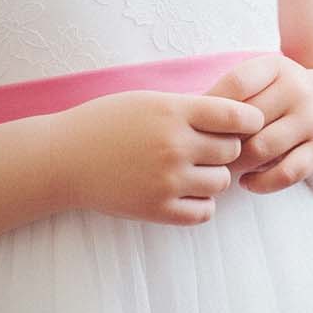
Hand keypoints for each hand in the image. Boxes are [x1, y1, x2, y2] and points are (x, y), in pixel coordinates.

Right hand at [49, 89, 262, 225]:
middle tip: (208, 147)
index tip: (245, 123)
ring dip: (213, 177)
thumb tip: (235, 116)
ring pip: (221, 182)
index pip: (236, 116)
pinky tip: (185, 192)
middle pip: (232, 150)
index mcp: (173, 112)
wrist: (64, 158)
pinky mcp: (156, 210)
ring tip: (192, 170)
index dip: (248, 119)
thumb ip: (189, 108)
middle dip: (225, 148)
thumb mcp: (149, 101)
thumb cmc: (106, 122)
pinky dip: (200, 203)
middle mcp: (174, 146)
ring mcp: (166, 180)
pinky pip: (203, 212)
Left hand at [206, 54, 312, 193]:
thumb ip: (233, 93)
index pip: (237, 83)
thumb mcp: (266, 79)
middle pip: (246, 121)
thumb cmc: (284, 95)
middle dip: (222, 140)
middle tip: (205, 153)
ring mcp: (312, 119)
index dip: (212, 106)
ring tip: (226, 167)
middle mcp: (298, 89)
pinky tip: (248, 182)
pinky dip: (261, 183)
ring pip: (261, 149)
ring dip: (238, 164)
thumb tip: (187, 121)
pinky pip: (285, 173)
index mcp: (278, 66)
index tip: (197, 123)